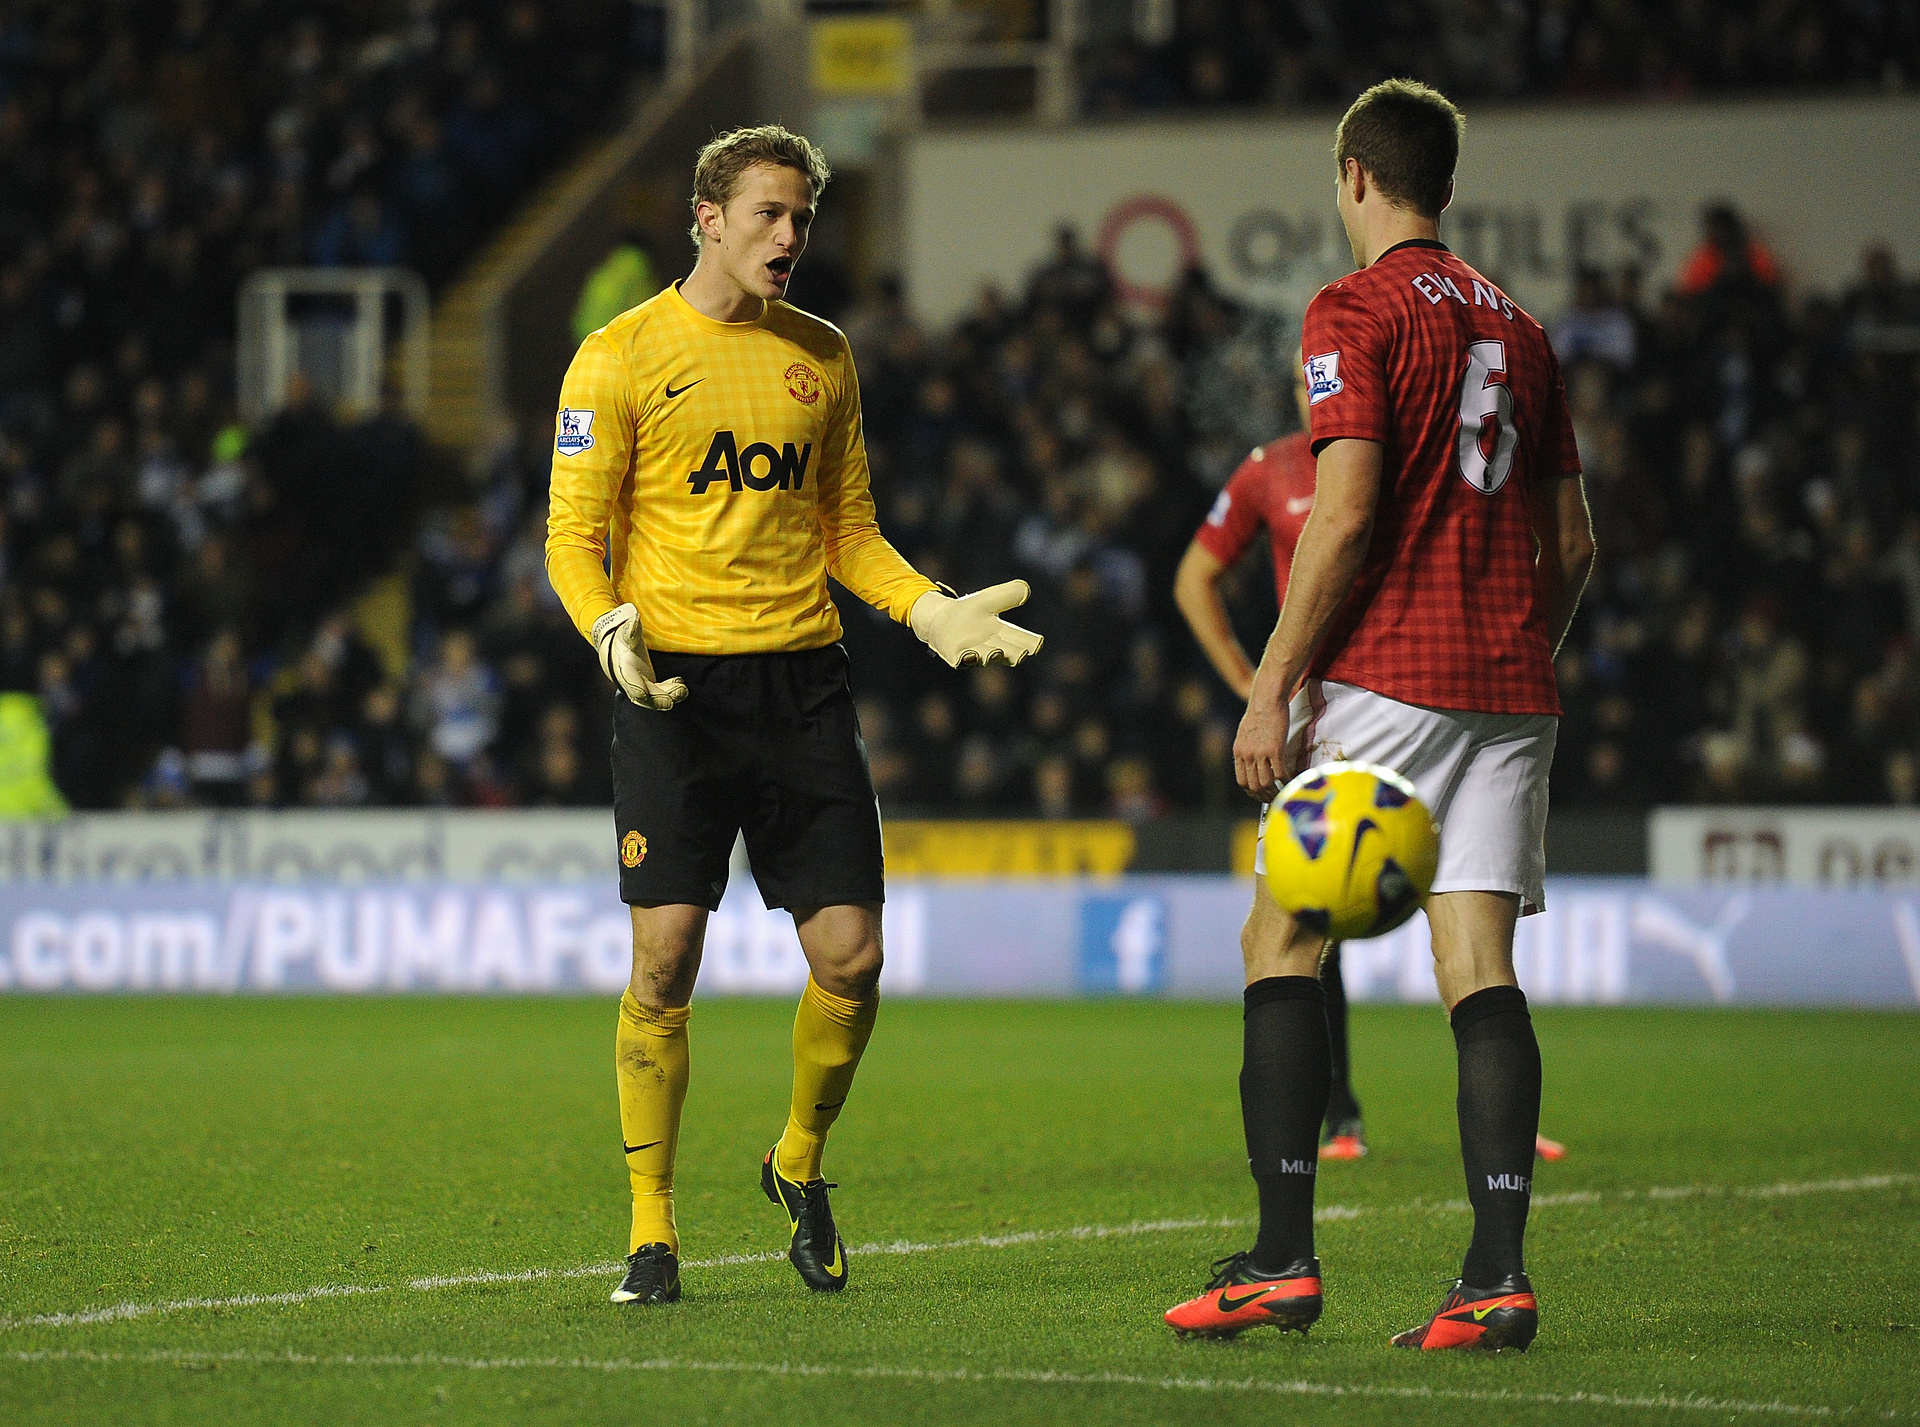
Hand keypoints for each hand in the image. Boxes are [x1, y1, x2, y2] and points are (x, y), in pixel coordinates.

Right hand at [592, 604, 688, 710]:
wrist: (617, 648)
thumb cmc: (621, 639)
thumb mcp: (624, 632)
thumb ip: (630, 629)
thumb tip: (633, 618)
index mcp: (623, 669)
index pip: (628, 682)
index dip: (635, 688)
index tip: (643, 693)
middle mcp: (630, 682)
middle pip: (643, 696)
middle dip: (657, 699)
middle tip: (672, 698)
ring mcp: (640, 686)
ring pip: (654, 698)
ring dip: (669, 696)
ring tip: (682, 689)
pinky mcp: (649, 687)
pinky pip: (661, 694)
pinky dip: (671, 691)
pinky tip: (679, 682)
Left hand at [909, 581, 1044, 668]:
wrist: (940, 619)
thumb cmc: (969, 612)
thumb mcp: (989, 600)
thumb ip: (1007, 595)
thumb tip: (1026, 589)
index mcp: (1003, 633)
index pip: (1022, 639)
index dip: (1030, 642)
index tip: (1037, 644)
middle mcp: (992, 647)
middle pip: (1008, 653)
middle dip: (1015, 654)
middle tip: (1022, 655)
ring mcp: (974, 653)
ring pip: (986, 656)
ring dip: (992, 655)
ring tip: (996, 652)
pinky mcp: (956, 656)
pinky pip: (963, 660)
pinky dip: (967, 658)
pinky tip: (970, 655)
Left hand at [1233, 692, 1290, 802]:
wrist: (1267, 699)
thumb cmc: (1259, 712)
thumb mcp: (1245, 732)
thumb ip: (1247, 748)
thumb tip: (1252, 759)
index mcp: (1239, 752)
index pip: (1242, 781)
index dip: (1252, 792)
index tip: (1261, 794)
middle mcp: (1247, 755)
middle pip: (1254, 786)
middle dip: (1265, 796)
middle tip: (1275, 798)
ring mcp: (1260, 753)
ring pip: (1266, 783)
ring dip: (1276, 791)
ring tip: (1284, 792)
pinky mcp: (1275, 749)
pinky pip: (1280, 773)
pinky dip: (1287, 781)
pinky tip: (1292, 780)